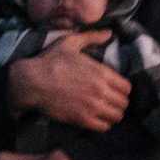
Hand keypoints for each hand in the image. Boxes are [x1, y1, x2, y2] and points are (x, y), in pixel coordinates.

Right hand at [6, 30, 131, 131]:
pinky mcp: (81, 118)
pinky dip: (103, 125)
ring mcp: (92, 105)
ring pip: (117, 117)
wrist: (32, 81)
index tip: (115, 91)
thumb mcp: (71, 42)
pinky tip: (96, 120)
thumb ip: (93, 37)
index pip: (127, 87)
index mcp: (101, 72)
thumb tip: (109, 32)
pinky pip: (103, 127)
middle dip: (119, 103)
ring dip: (112, 116)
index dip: (123, 90)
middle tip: (110, 104)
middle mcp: (100, 90)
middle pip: (124, 103)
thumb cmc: (50, 61)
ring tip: (105, 114)